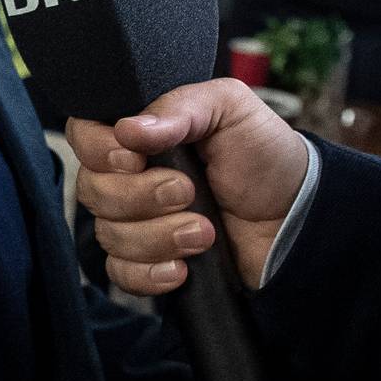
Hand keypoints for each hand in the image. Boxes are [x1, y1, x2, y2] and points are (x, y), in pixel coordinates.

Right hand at [67, 81, 308, 293]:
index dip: (99, 150)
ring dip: (158, 237)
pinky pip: (122, 274)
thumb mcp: (232, 108)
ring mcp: (137, 222)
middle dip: (141, 197)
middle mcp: (129, 177)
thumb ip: (182, 106)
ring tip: (205, 232)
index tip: (136, 157)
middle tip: (189, 191)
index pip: (83, 136)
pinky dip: (150, 273)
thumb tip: (130, 129)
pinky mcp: (150, 262)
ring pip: (109, 235)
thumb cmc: (264, 155)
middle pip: (92, 190)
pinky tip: (184, 267)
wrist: (297, 217)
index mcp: (139, 134)